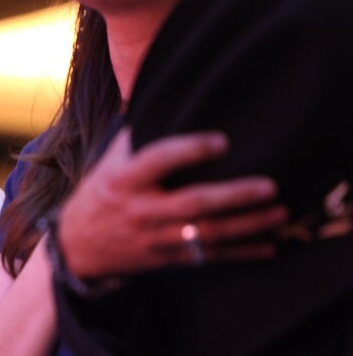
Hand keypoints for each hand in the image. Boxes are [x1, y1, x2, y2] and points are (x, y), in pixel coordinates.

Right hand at [60, 129, 286, 278]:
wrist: (76, 246)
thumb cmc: (100, 193)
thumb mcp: (109, 162)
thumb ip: (137, 135)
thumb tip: (162, 96)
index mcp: (123, 179)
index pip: (157, 161)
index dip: (190, 150)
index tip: (223, 141)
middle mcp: (139, 209)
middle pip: (191, 204)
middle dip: (233, 196)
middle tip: (269, 186)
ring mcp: (152, 238)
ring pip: (205, 234)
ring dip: (247, 226)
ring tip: (280, 214)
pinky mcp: (164, 259)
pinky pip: (207, 258)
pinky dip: (240, 254)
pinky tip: (268, 247)